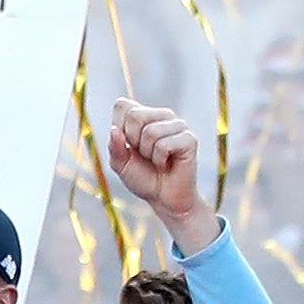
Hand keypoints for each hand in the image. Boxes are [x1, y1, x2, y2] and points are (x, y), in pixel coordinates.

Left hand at [105, 101, 217, 245]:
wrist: (163, 198)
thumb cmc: (142, 177)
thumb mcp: (120, 164)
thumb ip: (115, 147)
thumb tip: (114, 130)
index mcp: (143, 115)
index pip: (122, 105)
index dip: (118, 128)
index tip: (128, 145)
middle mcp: (162, 115)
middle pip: (135, 115)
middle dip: (133, 142)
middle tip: (144, 155)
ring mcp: (177, 125)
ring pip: (150, 132)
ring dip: (148, 153)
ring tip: (156, 160)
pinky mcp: (189, 138)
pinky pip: (164, 145)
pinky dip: (160, 160)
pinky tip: (167, 164)